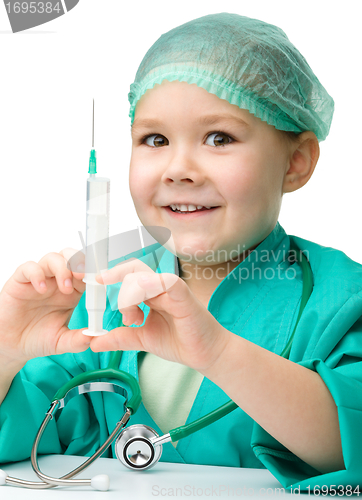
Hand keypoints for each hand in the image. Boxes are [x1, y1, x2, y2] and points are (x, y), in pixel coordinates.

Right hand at [0, 248, 89, 364]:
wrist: (12, 345)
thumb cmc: (37, 338)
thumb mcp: (61, 342)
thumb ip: (77, 340)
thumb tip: (94, 337)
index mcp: (71, 292)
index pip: (85, 272)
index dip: (92, 272)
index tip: (98, 280)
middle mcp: (56, 282)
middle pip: (71, 258)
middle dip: (79, 262)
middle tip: (82, 276)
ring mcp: (40, 279)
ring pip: (52, 258)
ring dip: (62, 268)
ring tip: (65, 288)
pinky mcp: (20, 281)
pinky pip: (29, 267)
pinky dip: (37, 274)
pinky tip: (41, 289)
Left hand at [90, 258, 231, 372]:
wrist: (204, 355)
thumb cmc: (179, 342)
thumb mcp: (141, 339)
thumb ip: (119, 337)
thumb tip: (94, 342)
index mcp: (150, 293)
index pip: (128, 275)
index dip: (111, 275)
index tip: (94, 281)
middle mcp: (159, 287)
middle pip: (133, 269)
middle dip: (114, 275)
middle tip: (102, 286)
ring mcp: (171, 289)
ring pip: (142, 276)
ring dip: (129, 295)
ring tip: (134, 319)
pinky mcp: (183, 295)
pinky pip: (165, 282)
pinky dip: (151, 285)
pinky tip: (143, 297)